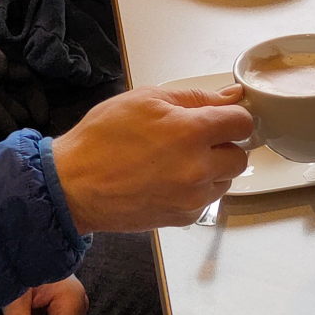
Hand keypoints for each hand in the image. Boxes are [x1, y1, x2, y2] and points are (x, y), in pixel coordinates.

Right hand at [51, 84, 254, 232]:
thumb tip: (231, 97)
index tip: (220, 118)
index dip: (231, 117)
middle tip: (194, 139)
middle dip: (223, 145)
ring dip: (212, 169)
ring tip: (177, 160)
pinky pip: (206, 201)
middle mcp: (198, 168)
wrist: (72, 185)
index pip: (242, 123)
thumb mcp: (146, 99)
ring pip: (225, 181)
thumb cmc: (102, 139)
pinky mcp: (183, 218)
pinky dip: (195, 190)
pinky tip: (168, 180)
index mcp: (191, 132)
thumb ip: (194, 98)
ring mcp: (192, 197)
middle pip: (240, 156)